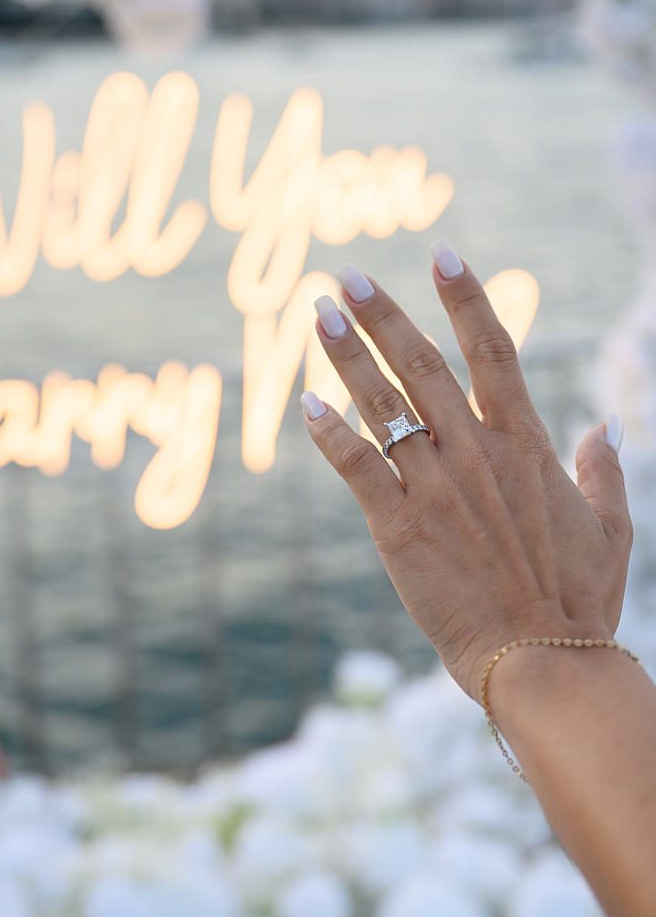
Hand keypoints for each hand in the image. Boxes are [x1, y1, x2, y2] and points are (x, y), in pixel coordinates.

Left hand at [302, 243, 632, 701]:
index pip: (494, 350)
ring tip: (317, 315)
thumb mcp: (612, 528)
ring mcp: (435, 487)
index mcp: (526, 445)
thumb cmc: (577, 600)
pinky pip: (356, 466)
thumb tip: (608, 426)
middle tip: (347, 277)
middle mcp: (476, 454)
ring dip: (347, 356)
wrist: (542, 662)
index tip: (444, 254)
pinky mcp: (399, 526)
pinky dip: (329, 432)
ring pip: (384, 405)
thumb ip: (605, 471)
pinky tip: (304, 403)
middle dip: (382, 316)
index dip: (467, 298)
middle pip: (423, 364)